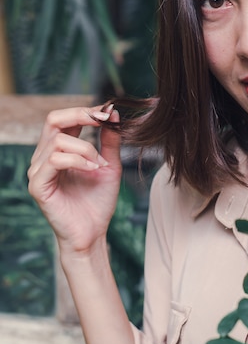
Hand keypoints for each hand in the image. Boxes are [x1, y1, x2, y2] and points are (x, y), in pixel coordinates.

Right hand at [28, 104, 121, 254]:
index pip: (64, 118)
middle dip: (81, 115)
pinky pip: (55, 160)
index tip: (108, 113)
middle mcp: (44, 156)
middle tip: (103, 120)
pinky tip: (93, 169)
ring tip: (100, 164)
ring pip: (58, 140)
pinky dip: (78, 160)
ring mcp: (38, 170)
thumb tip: (113, 112)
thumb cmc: (98, 201)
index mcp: (58, 149)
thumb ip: (110, 139)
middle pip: (53, 119)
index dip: (85, 111)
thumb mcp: (109, 164)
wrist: (93, 233)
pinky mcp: (38, 185)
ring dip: (86, 148)